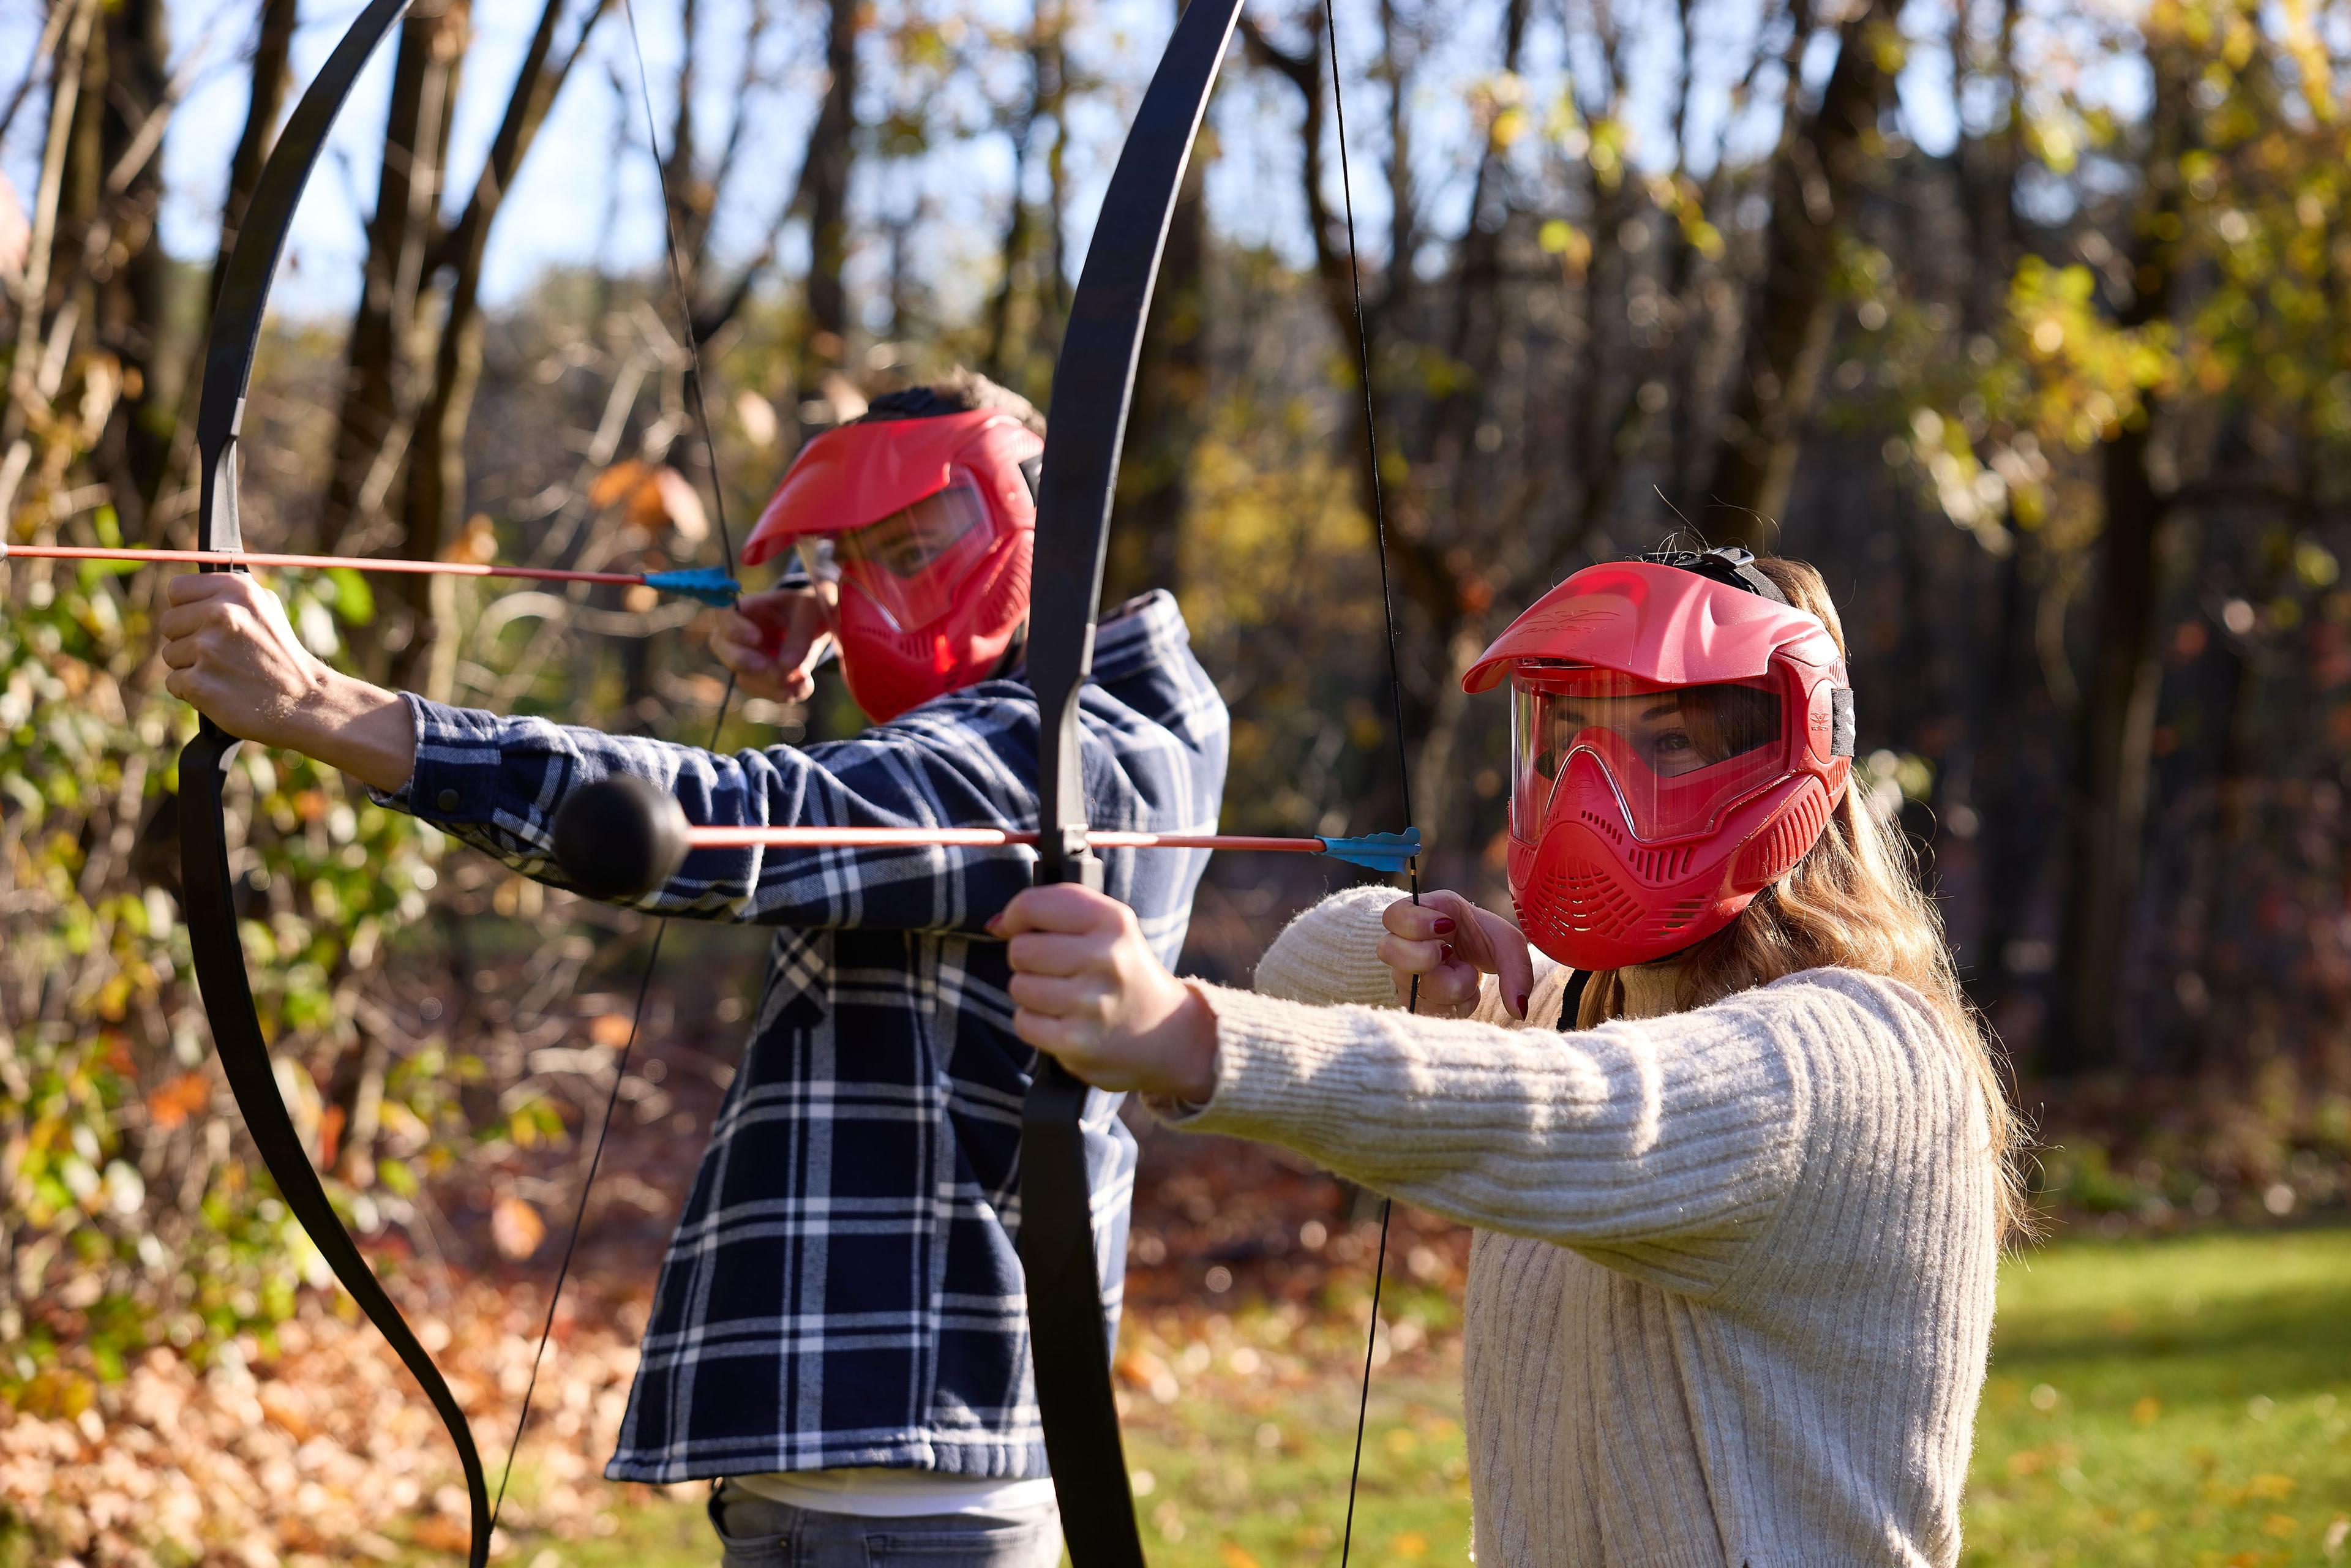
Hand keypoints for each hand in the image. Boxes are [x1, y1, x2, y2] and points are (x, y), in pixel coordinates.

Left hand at [159, 572, 416, 790]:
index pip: (177, 589)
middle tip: (221, 654)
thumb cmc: (284, 656)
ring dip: (191, 667)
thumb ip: (229, 594)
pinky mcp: (200, 682)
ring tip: (226, 674)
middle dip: (187, 640)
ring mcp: (209, 649)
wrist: (307, 703)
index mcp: (237, 590)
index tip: (202, 623)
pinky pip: (174, 683)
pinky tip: (220, 692)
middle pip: (168, 623)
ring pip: (170, 655)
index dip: (187, 608)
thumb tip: (187, 588)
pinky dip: (192, 692)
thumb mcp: (267, 609)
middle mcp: (222, 614)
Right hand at [710, 584, 833, 703]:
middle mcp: (740, 634)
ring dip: (772, 684)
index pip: (724, 615)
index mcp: (749, 608)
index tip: (757, 638)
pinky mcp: (760, 679)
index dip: (734, 629)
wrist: (816, 624)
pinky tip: (805, 684)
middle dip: (743, 662)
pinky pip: (764, 692)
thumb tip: (786, 666)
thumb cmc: (807, 609)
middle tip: (770, 667)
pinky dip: (784, 693)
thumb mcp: (810, 611)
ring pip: (743, 678)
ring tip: (804, 675)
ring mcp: (746, 658)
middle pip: (721, 648)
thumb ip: (800, 633)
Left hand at [990, 883, 1218, 1101]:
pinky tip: (1060, 1020)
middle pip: (1021, 949)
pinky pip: (1024, 1022)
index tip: (1019, 925)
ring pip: (1019, 986)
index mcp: (1113, 920)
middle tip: (1053, 968)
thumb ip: (1056, 912)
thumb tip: (995, 924)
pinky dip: (1035, 1023)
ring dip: (1030, 992)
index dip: (1015, 915)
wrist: (1169, 1035)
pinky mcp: (1077, 1042)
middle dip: (1027, 958)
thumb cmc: (1125, 973)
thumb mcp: (1109, 928)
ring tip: (1061, 996)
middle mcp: (1106, 958)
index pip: (1033, 904)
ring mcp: (1093, 1003)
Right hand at [1379, 890, 1537, 1019]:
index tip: (1447, 927)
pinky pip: (1421, 1010)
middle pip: (1387, 949)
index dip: (1417, 923)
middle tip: (1447, 954)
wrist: (1472, 959)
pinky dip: (1448, 1008)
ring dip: (1446, 988)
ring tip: (1466, 975)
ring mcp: (1404, 972)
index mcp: (1424, 912)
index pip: (1395, 914)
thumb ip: (1516, 969)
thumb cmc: (1484, 941)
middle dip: (1424, 957)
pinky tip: (1461, 997)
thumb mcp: (1506, 944)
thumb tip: (1518, 1010)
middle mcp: (1405, 942)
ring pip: (1408, 985)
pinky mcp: (1410, 999)